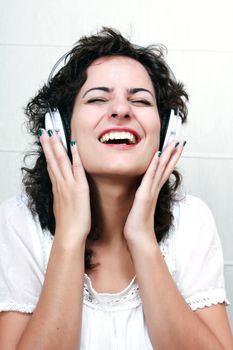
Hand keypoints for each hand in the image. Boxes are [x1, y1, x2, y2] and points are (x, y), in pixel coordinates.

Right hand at [39, 129, 90, 245]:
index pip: (51, 165)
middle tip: (44, 129)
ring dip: (56, 145)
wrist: (69, 234)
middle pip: (52, 160)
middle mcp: (61, 183)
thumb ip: (61, 196)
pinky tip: (73, 144)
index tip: (45, 140)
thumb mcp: (61, 207)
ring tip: (52, 131)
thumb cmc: (68, 224)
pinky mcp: (79, 188)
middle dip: (48, 143)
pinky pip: (77, 168)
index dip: (48, 152)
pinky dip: (75, 155)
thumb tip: (60, 190)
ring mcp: (69, 184)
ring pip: (60, 161)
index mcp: (57, 187)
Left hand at [123, 141, 184, 248]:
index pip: (164, 171)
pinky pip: (149, 177)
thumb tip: (141, 192)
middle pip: (166, 167)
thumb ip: (142, 197)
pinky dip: (153, 165)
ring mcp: (150, 191)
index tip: (175, 148)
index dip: (171, 159)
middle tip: (180, 140)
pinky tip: (157, 155)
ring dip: (168, 155)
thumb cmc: (138, 224)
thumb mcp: (140, 206)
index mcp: (153, 191)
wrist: (138, 237)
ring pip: (161, 169)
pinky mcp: (144, 195)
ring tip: (174, 142)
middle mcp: (154, 189)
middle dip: (173, 153)